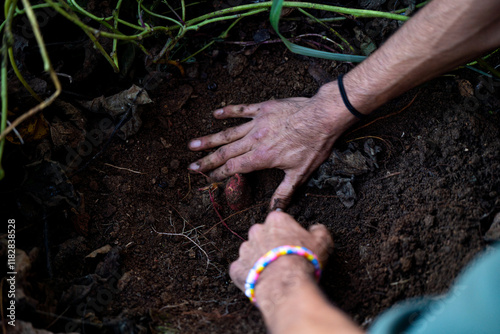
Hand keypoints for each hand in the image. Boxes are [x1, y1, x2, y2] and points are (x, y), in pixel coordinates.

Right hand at [188, 82, 357, 208]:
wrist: (322, 117)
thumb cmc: (313, 145)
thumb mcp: (300, 173)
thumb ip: (284, 192)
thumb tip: (275, 211)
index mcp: (261, 158)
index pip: (233, 168)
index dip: (218, 174)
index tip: (206, 178)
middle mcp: (254, 141)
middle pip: (225, 152)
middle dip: (207, 160)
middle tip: (191, 165)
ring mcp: (257, 123)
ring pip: (228, 133)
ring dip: (210, 139)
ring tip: (193, 144)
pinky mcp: (263, 108)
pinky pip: (242, 109)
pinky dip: (228, 111)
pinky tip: (216, 113)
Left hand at [229, 211, 333, 291]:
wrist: (285, 284)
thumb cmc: (303, 260)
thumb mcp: (322, 242)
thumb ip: (319, 230)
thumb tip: (317, 228)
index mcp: (276, 220)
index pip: (280, 221)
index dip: (287, 233)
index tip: (293, 243)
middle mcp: (257, 231)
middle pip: (263, 235)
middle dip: (270, 244)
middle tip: (282, 258)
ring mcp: (244, 249)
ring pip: (251, 252)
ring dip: (259, 259)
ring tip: (272, 272)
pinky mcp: (236, 267)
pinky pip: (242, 269)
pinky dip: (249, 274)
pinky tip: (261, 281)